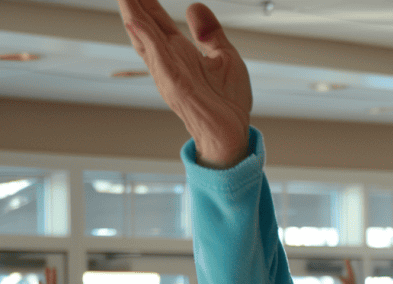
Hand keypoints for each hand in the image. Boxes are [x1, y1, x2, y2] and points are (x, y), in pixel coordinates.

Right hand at [117, 0, 251, 167]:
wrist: (232, 133)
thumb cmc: (228, 103)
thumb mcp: (225, 57)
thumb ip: (210, 33)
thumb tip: (194, 6)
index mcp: (181, 53)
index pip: (157, 21)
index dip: (146, 2)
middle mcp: (169, 60)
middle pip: (144, 24)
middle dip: (133, 3)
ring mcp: (168, 72)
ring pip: (144, 36)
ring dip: (131, 13)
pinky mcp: (174, 84)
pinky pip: (157, 58)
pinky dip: (145, 38)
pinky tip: (134, 20)